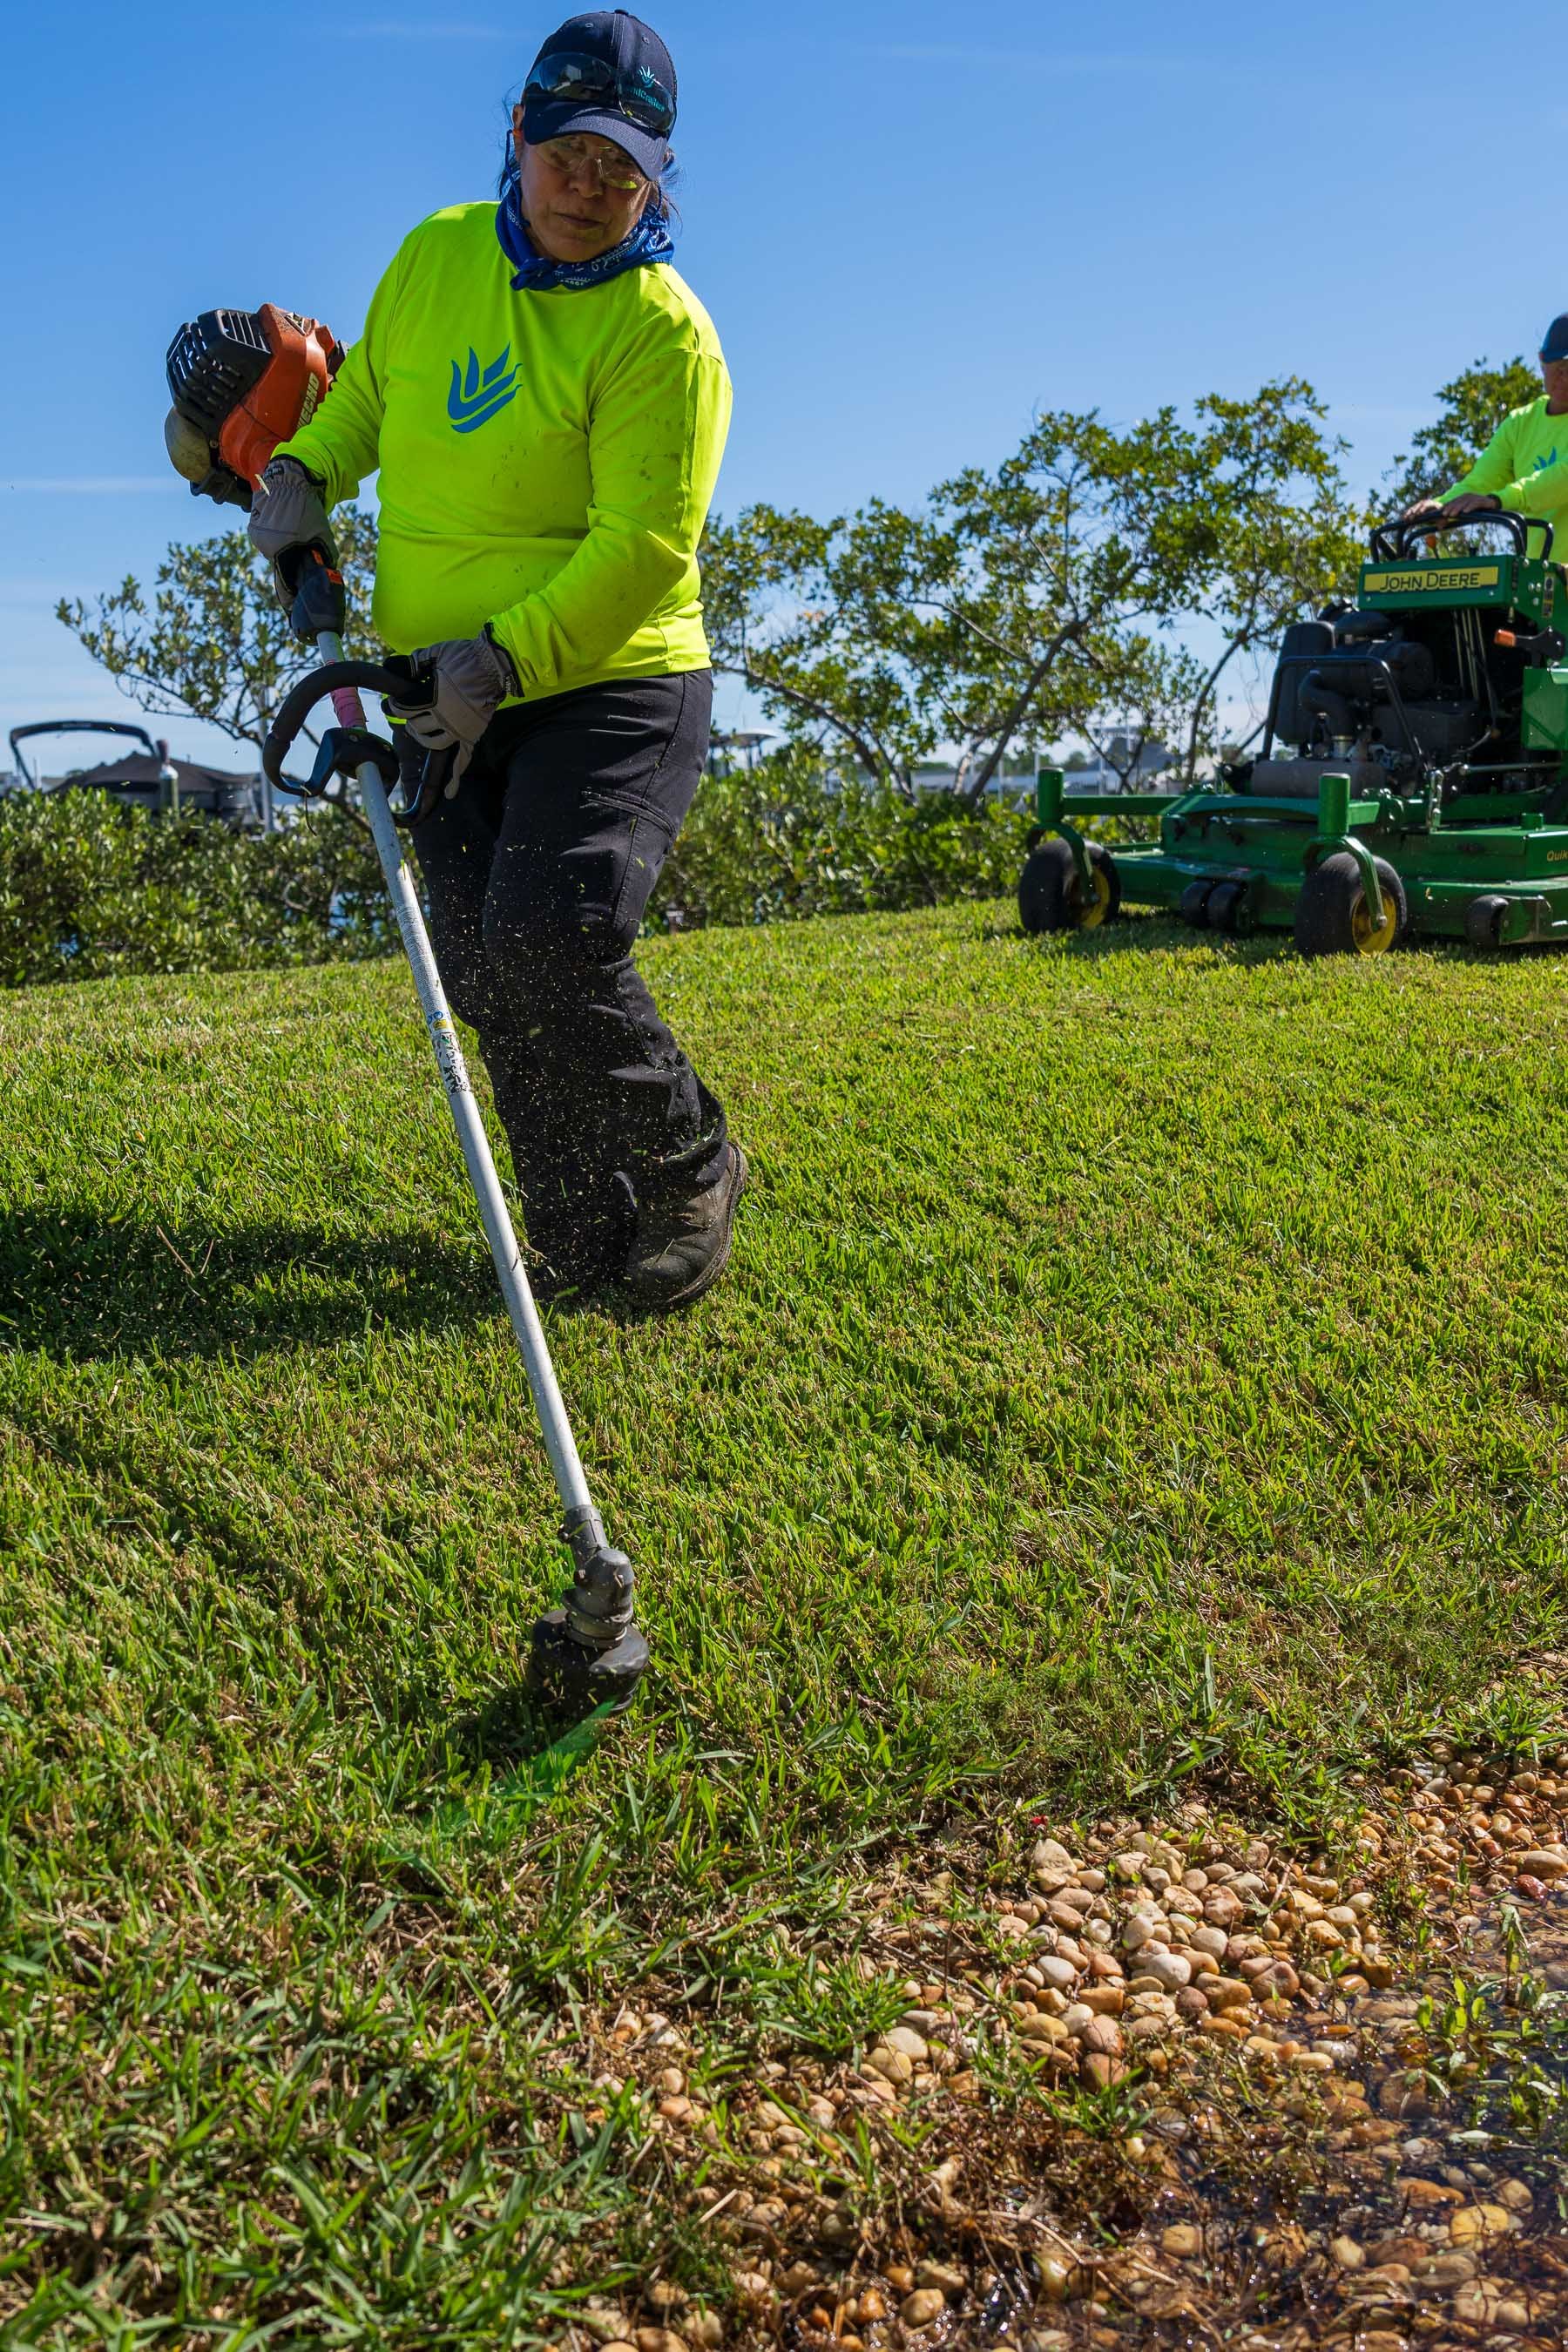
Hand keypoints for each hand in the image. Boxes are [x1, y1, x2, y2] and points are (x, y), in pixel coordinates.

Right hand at [248, 458, 336, 605]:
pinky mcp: (254, 524)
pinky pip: (268, 538)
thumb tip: (328, 573)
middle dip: (292, 567)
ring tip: (296, 534)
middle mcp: (263, 544)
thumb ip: (325, 556)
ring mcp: (256, 534)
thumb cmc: (308, 507)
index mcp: (279, 549)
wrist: (290, 477)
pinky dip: (279, 537)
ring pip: (275, 552)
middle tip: (303, 562)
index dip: (290, 601)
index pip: (283, 585)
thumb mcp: (322, 534)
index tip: (294, 616)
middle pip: (280, 566)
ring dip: (286, 549)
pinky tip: (287, 526)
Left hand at [399, 630, 518, 786]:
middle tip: (409, 713)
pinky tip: (450, 793)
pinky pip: (464, 760)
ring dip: (423, 739)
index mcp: (432, 698)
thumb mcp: (435, 653)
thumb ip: (415, 663)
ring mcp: (459, 730)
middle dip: (409, 720)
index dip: (395, 706)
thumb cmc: (465, 656)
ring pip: (433, 743)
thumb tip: (398, 668)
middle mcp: (444, 718)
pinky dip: (456, 777)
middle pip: (417, 727)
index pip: (405, 709)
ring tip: (419, 731)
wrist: (495, 664)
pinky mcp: (472, 736)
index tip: (394, 702)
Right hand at [1402, 497, 1444, 520]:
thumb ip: (1442, 522)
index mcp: (1432, 503)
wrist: (1437, 509)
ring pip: (1413, 508)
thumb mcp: (1443, 517)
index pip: (1426, 505)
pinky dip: (1406, 515)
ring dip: (1408, 513)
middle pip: (1418, 506)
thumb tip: (1441, 527)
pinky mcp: (1415, 509)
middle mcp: (1424, 503)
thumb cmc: (1441, 514)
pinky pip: (1410, 511)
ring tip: (1404, 519)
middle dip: (1414, 512)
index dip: (1422, 509)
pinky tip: (1402, 519)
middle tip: (1410, 518)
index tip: (1419, 514)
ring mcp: (1419, 505)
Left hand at [1437, 493, 1501, 520]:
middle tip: (1444, 514)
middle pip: (1457, 501)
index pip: (1453, 502)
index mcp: (1463, 498)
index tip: (1440, 513)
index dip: (1446, 507)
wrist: (1493, 505)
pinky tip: (1465, 512)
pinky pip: (1475, 504)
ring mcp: (1475, 497)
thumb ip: (1455, 518)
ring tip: (1452, 515)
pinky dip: (1470, 507)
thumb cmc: (1477, 510)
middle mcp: (1468, 496)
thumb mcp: (1465, 513)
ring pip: (1465, 502)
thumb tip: (1441, 526)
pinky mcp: (1482, 501)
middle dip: (1450, 508)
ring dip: (1458, 508)